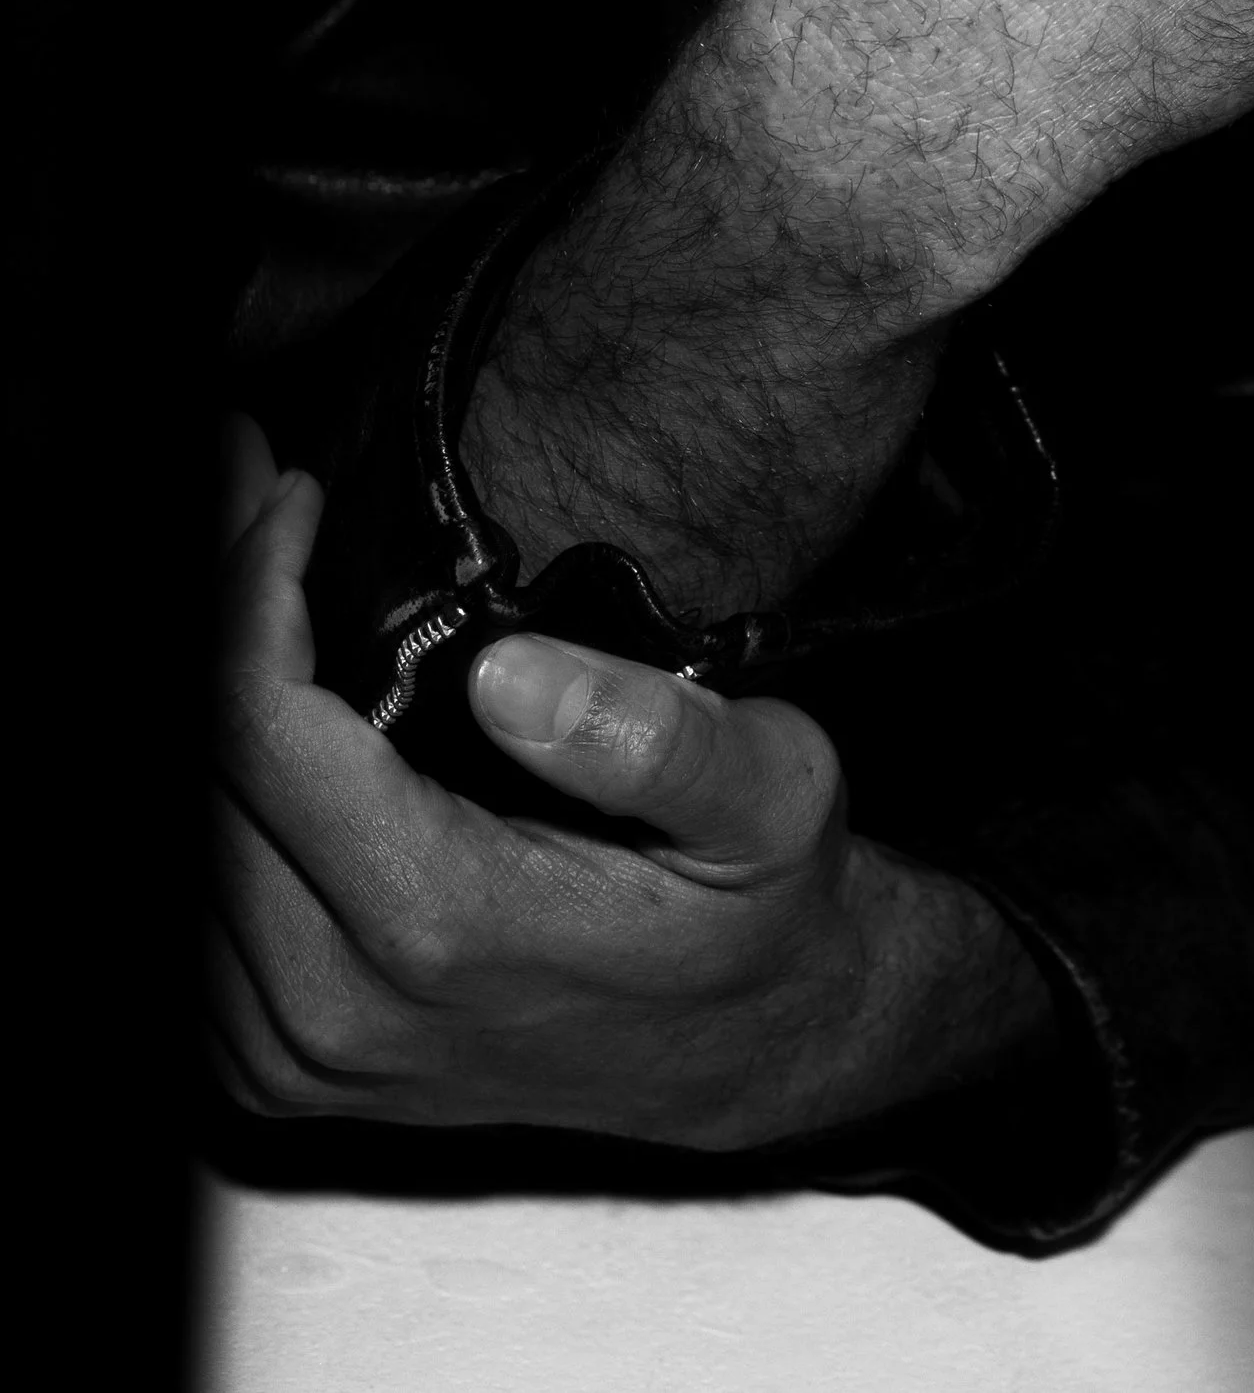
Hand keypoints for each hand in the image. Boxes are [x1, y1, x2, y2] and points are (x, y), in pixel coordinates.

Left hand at [211, 425, 1047, 1143]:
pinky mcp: (276, 1067)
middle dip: (213, 610)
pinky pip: (191, 907)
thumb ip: (656, 737)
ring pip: (180, 836)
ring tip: (252, 567)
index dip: (247, 587)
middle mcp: (335, 1004)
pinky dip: (215, 791)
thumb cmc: (756, 910)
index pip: (255, 730)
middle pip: (190, 772)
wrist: (747, 1058)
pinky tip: (264, 697)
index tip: (289, 493)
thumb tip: (508, 672)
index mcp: (437, 922)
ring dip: (208, 691)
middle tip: (248, 488)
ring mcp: (293, 1051)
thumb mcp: (770, 798)